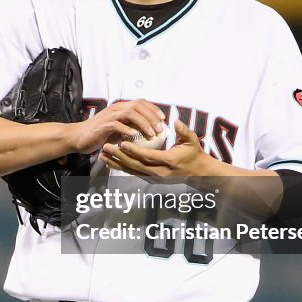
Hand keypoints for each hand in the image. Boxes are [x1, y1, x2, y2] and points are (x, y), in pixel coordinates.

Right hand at [66, 100, 166, 153]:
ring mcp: (109, 116)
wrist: (79, 137)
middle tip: (160, 128)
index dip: (153, 109)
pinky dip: (127, 130)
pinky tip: (135, 136)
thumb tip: (150, 130)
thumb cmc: (99, 134)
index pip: (140, 102)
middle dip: (151, 116)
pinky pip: (117, 125)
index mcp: (120, 107)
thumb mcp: (119, 128)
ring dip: (143, 122)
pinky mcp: (103, 125)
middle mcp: (116, 108)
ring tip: (151, 133)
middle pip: (137, 106)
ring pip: (130, 113)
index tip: (163, 118)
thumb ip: (131, 126)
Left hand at [100, 120, 216, 176]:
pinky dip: (122, 168)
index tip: (121, 143)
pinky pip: (134, 173)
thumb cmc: (195, 154)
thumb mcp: (193, 141)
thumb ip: (184, 131)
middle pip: (136, 165)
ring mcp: (155, 178)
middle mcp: (160, 172)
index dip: (134, 151)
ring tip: (102, 156)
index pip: (148, 156)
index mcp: (169, 161)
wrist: (199, 174)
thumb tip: (176, 121)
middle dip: (119, 157)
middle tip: (106, 147)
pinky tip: (111, 163)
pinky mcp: (151, 179)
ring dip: (116, 164)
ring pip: (132, 171)